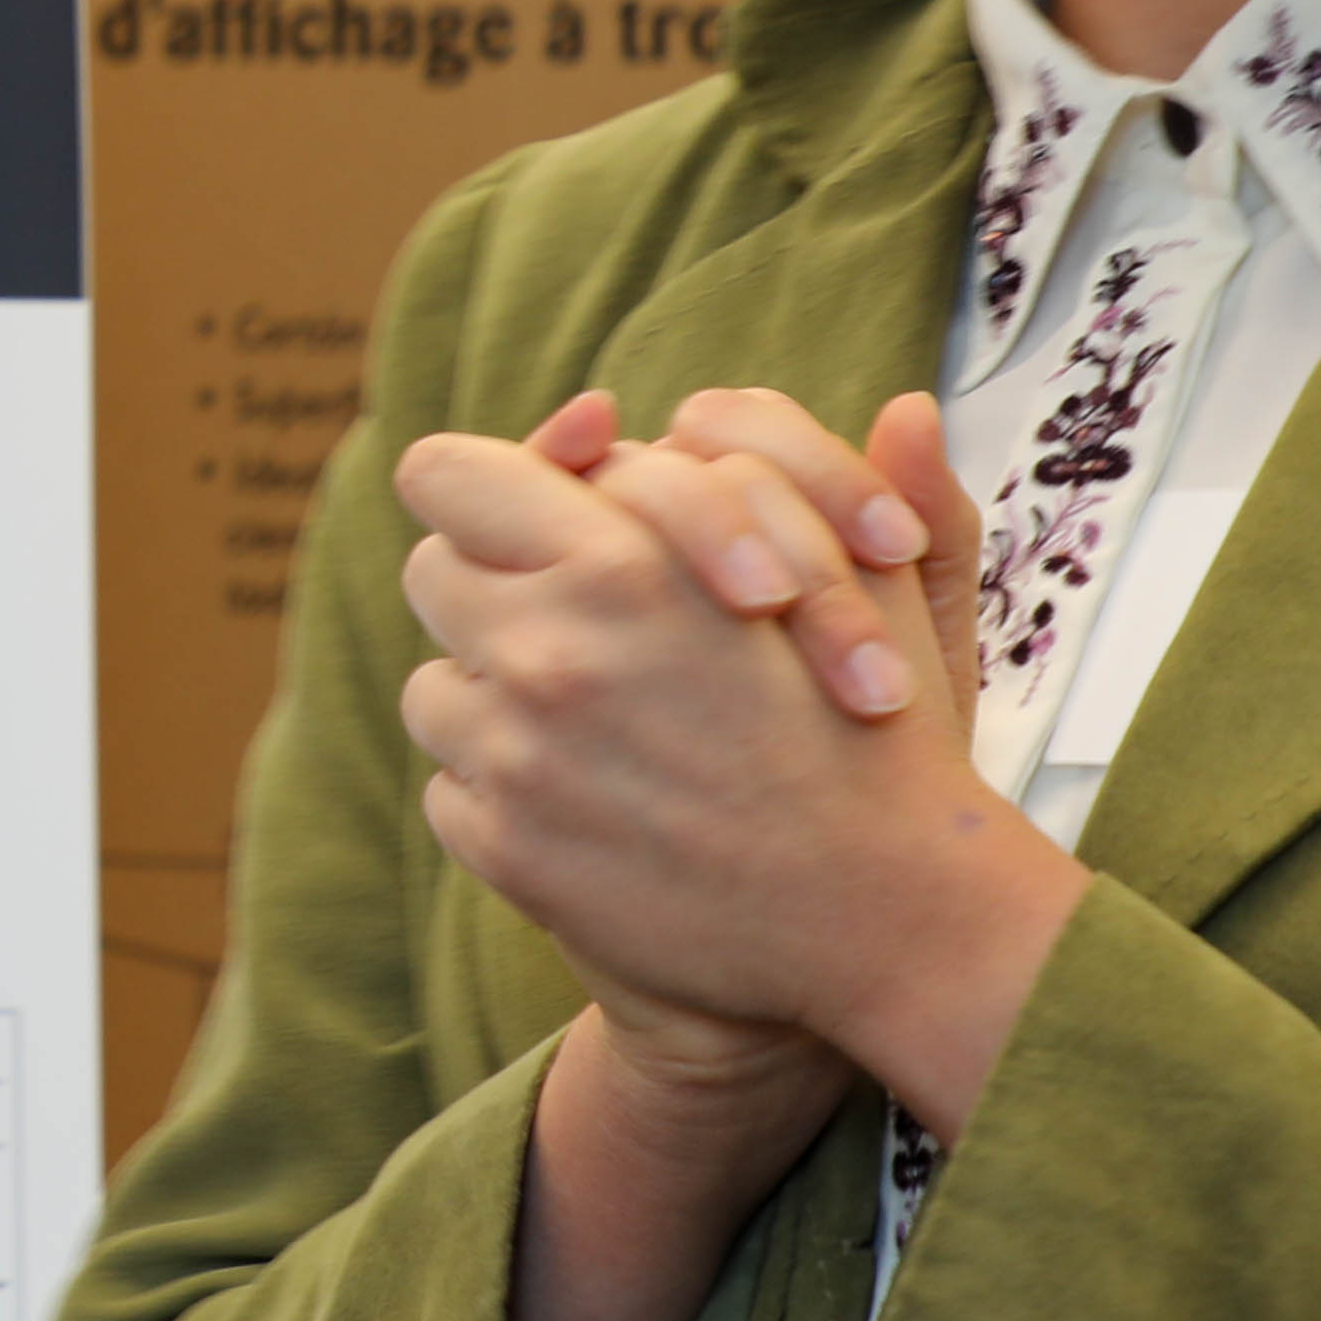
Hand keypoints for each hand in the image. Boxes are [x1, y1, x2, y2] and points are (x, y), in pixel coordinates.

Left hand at [396, 388, 1081, 1140]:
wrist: (889, 924)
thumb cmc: (884, 743)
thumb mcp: (874, 586)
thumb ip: (823, 477)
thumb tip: (880, 395)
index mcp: (619, 566)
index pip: (445, 476)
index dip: (482, 486)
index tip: (531, 512)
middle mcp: (545, 654)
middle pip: (431, 575)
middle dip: (494, 587)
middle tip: (576, 620)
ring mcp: (515, 759)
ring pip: (434, 687)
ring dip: (495, 695)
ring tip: (602, 724)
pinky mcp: (506, 850)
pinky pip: (450, 789)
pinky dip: (504, 793)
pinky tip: (599, 803)